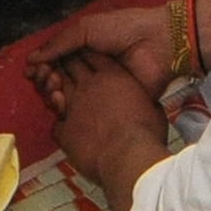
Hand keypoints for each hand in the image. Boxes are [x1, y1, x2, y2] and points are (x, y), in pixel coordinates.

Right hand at [27, 3, 177, 106]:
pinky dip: (70, 108)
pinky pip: (86, 109)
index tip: (30, 72)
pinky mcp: (110, 102)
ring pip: (69, 94)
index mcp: (84, 47)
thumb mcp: (86, 28)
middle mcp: (89, 67)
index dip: (42, 66)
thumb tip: (31, 59)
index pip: (55, 59)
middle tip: (44, 79)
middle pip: (59, 77)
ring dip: (54, 92)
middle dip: (46, 79)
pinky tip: (62, 103)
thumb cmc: (123, 29)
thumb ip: (59, 43)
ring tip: (54, 88)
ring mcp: (99, 86)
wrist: (157, 44)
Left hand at [43, 51, 173, 207]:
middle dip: (68, 65)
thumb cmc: (145, 134)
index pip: (94, 55)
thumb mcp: (154, 110)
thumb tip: (151, 105)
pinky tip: (67, 131)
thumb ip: (146, 101)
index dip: (88, 54)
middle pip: (71, 65)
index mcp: (113, 77)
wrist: (127, 157)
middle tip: (69, 70)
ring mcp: (73, 106)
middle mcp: (89, 86)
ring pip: (58, 89)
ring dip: (58, 90)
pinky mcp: (65, 130)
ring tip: (63, 96)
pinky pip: (55, 124)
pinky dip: (60, 126)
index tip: (87, 57)